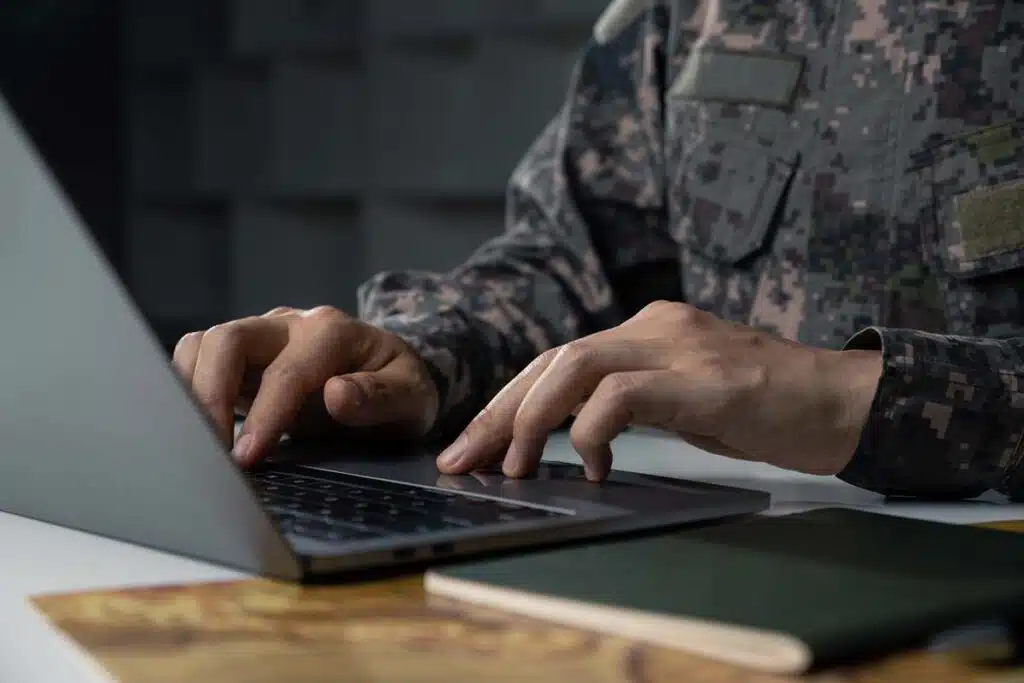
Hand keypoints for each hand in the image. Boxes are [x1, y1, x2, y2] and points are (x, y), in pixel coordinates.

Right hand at [173, 306, 438, 466]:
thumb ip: (381, 397)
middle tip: (210, 450)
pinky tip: (195, 429)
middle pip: (229, 339)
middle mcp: (291, 325)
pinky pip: (200, 360)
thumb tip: (337, 395)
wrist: (393, 377)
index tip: (247, 457)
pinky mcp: (244, 357)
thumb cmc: (402, 389)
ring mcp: (263, 337)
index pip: (288, 371)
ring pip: (205, 344)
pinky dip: (187, 389)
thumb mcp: (413, 399)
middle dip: (211, 394)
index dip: (265, 415)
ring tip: (196, 443)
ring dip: (191, 390)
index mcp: (334, 332)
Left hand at [436, 301, 881, 480]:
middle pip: (551, 360)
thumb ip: (633, 401)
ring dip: (531, 420)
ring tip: (516, 467)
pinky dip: (593, 431)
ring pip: (573, 366)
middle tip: (463, 459)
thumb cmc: (766, 407)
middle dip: (498, 412)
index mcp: (647, 330)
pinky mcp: (701, 378)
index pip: (557, 359)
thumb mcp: (685, 398)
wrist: (844, 401)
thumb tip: (574, 434)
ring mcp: (677, 347)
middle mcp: (653, 327)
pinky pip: (621, 395)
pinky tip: (596, 465)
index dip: (507, 401)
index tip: (473, 445)